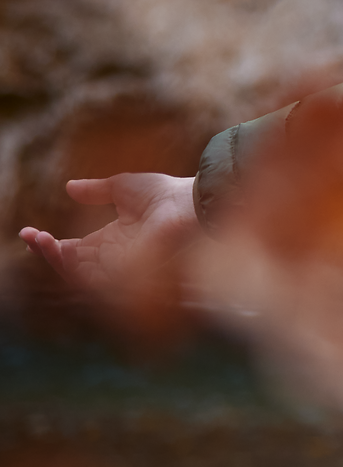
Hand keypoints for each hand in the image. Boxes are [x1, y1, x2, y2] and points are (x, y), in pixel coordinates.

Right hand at [19, 173, 200, 295]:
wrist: (190, 203)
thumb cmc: (166, 193)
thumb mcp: (123, 188)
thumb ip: (96, 191)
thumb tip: (70, 187)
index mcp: (114, 240)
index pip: (76, 250)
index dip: (52, 245)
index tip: (28, 232)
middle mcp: (114, 258)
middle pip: (71, 265)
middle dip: (46, 253)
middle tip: (29, 236)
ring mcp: (119, 268)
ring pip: (76, 274)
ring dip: (53, 259)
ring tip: (38, 240)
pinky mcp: (124, 275)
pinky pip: (90, 279)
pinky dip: (69, 265)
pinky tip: (56, 247)